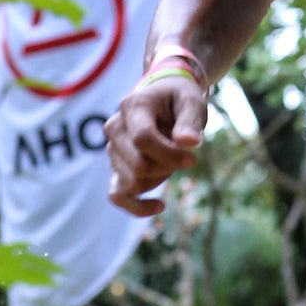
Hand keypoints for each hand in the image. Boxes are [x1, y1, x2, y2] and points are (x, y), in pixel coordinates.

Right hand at [104, 75, 208, 216]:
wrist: (164, 99)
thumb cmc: (179, 99)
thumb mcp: (192, 101)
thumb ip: (190, 120)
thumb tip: (189, 142)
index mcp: (133, 106)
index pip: (142, 138)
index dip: (169, 154)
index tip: (193, 159)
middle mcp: (115, 128)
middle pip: (138, 165)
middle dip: (167, 167)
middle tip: (186, 158)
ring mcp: (112, 149)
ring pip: (132, 183)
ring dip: (159, 179)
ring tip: (171, 160)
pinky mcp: (115, 167)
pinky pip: (117, 196)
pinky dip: (137, 206)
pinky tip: (160, 205)